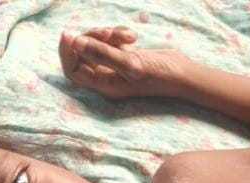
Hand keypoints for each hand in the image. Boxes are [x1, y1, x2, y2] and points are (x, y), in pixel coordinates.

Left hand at [58, 27, 191, 98]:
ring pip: (97, 43)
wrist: (182, 73)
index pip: (73, 70)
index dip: (67, 53)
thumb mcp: (131, 64)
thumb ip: (103, 54)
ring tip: (127, 36)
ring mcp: (114, 65)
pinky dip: (118, 33)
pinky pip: (111, 40)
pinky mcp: (124, 55)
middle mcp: (105, 76)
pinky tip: (133, 37)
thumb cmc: (158, 75)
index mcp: (103, 85)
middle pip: (82, 54)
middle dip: (91, 38)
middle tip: (107, 32)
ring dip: (107, 34)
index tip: (70, 34)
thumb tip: (77, 43)